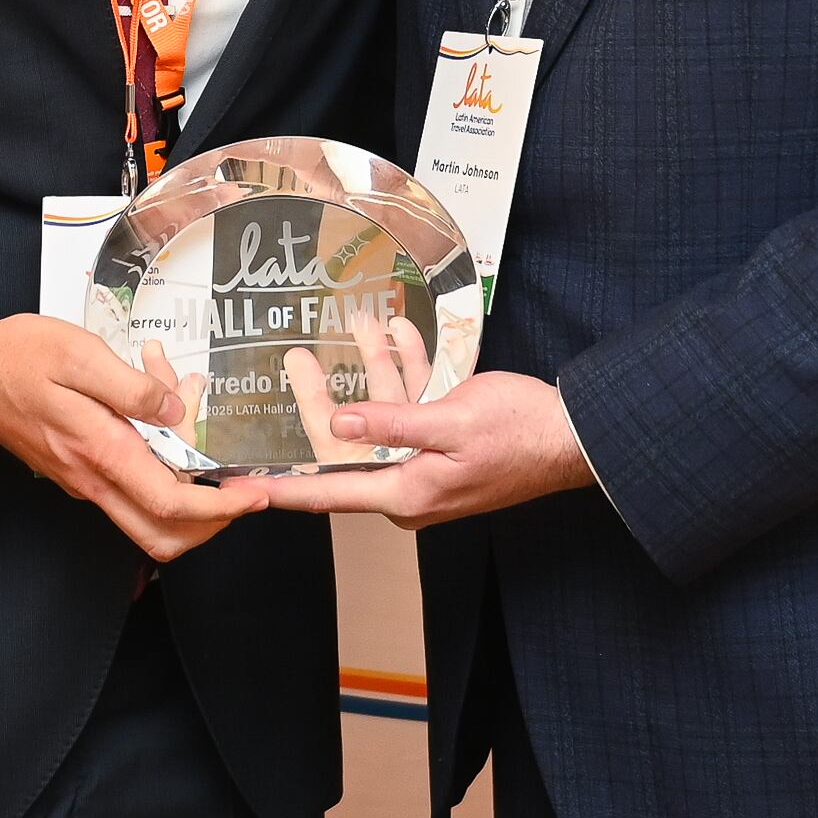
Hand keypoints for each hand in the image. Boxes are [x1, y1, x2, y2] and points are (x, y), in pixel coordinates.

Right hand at [0, 314, 268, 560]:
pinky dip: (160, 470)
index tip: (257, 495)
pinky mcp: (80, 472)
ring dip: (187, 496)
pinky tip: (167, 420)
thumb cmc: (20, 357)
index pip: (171, 504)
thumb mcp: (79, 354)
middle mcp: (93, 479)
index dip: (222, 508)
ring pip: (147, 518)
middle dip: (213, 523)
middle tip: (244, 489)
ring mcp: (85, 481)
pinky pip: (129, 489)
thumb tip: (177, 409)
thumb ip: (132, 387)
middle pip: (163, 535)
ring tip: (203, 438)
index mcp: (100, 451)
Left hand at [257, 368, 595, 527]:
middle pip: (350, 444)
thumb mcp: (452, 423)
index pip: (329, 491)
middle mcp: (412, 488)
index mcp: (408, 493)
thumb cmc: (524, 434)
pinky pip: (413, 413)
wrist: (577, 436)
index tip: (240, 486)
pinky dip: (408, 376)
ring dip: (375, 371)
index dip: (283, 487)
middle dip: (325, 397)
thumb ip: (392, 424)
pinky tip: (400, 336)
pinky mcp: (445, 449)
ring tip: (360, 323)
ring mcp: (429, 469)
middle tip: (296, 360)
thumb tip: (338, 428)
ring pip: (383, 418)